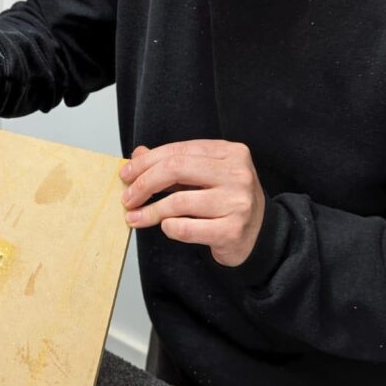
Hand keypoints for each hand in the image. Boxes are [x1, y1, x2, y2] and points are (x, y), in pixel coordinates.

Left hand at [119, 140, 265, 266]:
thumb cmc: (227, 201)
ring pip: (178, 201)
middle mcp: (237, 174)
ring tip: (135, 218)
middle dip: (143, 183)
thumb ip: (173, 163)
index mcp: (230, 152)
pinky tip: (165, 227)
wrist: (260, 235)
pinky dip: (169, 227)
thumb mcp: (204, 176)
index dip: (146, 162)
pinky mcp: (232, 230)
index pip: (178, 150)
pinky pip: (186, 228)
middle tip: (127, 198)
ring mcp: (237, 202)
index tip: (126, 175)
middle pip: (176, 169)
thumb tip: (138, 155)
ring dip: (150, 211)